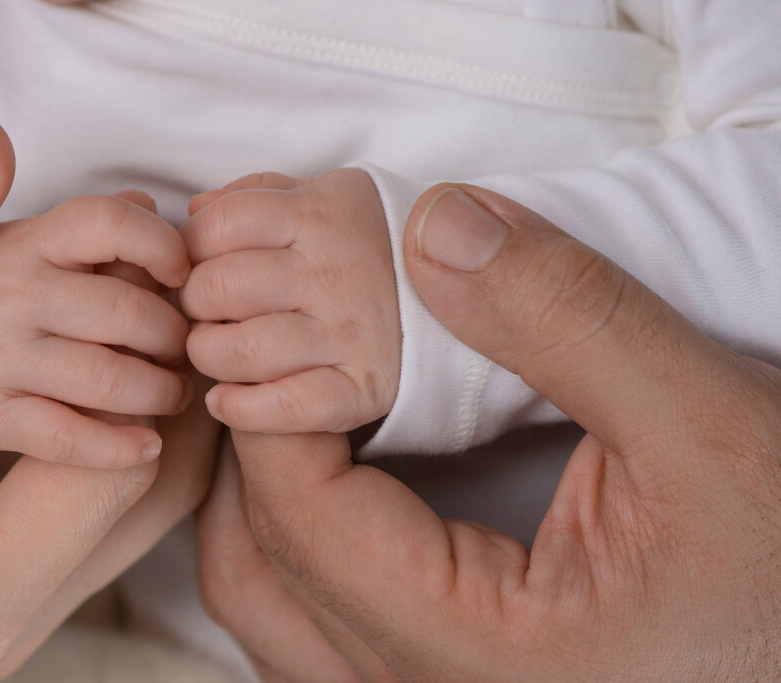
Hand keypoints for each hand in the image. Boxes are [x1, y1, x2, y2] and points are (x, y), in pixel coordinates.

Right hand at [0, 114, 181, 680]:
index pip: (119, 464)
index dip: (142, 330)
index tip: (147, 262)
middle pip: (141, 482)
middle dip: (156, 366)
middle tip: (155, 282)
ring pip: (129, 499)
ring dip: (143, 398)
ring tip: (135, 321)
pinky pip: (92, 521)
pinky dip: (109, 438)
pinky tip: (104, 384)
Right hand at [0, 189, 190, 466]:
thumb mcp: (29, 243)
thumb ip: (92, 225)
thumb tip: (149, 204)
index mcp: (29, 242)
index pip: (109, 222)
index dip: (163, 245)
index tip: (182, 274)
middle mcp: (11, 293)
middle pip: (127, 313)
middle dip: (174, 337)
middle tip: (182, 350)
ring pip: (109, 380)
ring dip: (162, 392)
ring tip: (173, 393)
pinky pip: (68, 438)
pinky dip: (120, 448)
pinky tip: (148, 445)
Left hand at [180, 169, 400, 433]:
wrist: (447, 292)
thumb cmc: (356, 243)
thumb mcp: (317, 196)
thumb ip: (252, 195)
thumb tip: (193, 213)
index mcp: (317, 214)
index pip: (216, 226)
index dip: (189, 248)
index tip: (195, 263)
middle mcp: (334, 271)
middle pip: (217, 288)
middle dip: (194, 303)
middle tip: (205, 310)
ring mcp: (351, 332)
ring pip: (240, 351)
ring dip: (208, 355)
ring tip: (215, 350)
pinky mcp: (365, 386)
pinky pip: (287, 407)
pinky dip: (241, 408)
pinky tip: (224, 398)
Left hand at [197, 184, 780, 679]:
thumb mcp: (705, 425)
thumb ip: (568, 319)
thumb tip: (434, 226)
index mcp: (477, 657)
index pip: (301, 517)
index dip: (276, 403)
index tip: (296, 320)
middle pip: (261, 565)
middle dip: (259, 443)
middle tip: (290, 351)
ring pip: (272, 608)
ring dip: (266, 500)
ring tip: (301, 409)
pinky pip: (317, 628)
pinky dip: (300, 547)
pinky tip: (339, 483)